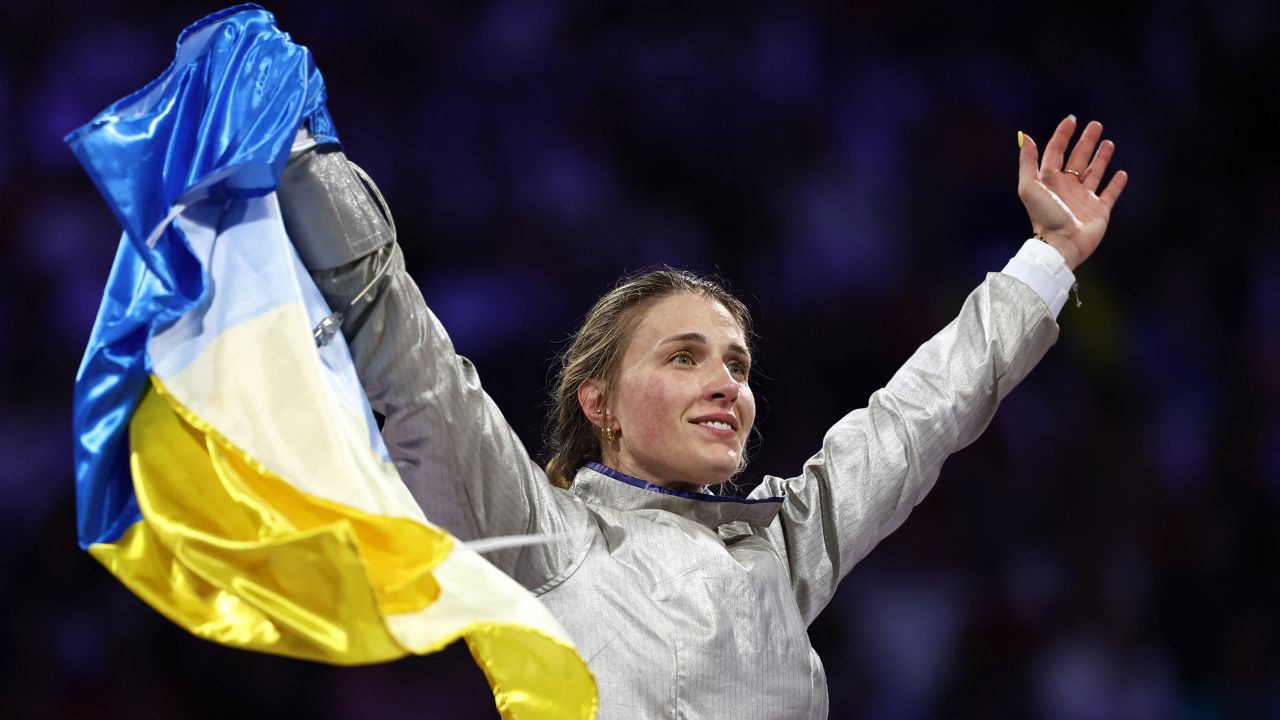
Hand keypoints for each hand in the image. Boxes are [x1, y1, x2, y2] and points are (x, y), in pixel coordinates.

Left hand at [1017, 116, 1128, 269]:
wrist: (1061, 245)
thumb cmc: (1044, 217)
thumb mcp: (1029, 187)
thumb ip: (1027, 162)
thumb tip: (1025, 136)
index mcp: (1050, 181)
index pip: (1056, 152)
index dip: (1062, 136)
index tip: (1072, 120)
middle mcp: (1067, 187)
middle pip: (1078, 158)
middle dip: (1086, 142)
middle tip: (1096, 125)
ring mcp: (1084, 198)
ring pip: (1094, 172)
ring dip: (1101, 158)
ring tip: (1109, 143)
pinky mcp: (1099, 210)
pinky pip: (1110, 193)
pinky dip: (1116, 183)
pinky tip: (1121, 173)